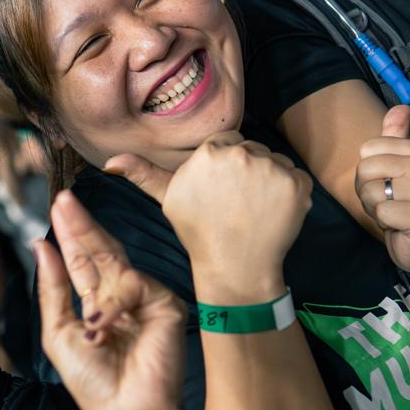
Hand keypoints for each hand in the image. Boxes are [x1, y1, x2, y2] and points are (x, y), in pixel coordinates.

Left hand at [35, 191, 184, 409]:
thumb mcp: (59, 332)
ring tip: (94, 328)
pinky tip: (106, 328)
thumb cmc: (94, 384)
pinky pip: (135, 284)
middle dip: (82, 225)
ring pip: (117, 263)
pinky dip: (115, 305)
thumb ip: (52, 287)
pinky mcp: (166, 305)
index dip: (71, 234)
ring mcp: (146, 299)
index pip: (82, 260)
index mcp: (96, 304)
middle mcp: (121, 297)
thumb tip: (41, 244)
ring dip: (96, 287)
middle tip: (64, 200)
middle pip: (100, 250)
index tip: (57, 205)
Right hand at [106, 132, 308, 300]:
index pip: (230, 142)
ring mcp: (271, 169)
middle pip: (254, 150)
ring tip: (256, 210)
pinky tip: (275, 214)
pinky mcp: (296, 185)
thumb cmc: (199, 233)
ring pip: (276, 164)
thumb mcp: (168, 199)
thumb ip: (143, 173)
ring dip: (271, 183)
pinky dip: (292, 195)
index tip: (225, 191)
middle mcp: (241, 153)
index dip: (228, 166)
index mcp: (210, 151)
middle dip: (250, 172)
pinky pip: (298, 179)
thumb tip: (110, 161)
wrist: (234, 267)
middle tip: (239, 204)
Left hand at [355, 106, 409, 279]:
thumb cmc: (408, 207)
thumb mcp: (400, 169)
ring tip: (396, 214)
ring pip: (370, 191)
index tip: (388, 185)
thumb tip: (400, 107)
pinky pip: (382, 212)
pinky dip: (385, 223)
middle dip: (368, 192)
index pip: (367, 149)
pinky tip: (401, 227)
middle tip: (391, 203)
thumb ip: (395, 138)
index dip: (368, 172)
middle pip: (365, 169)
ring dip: (376, 209)